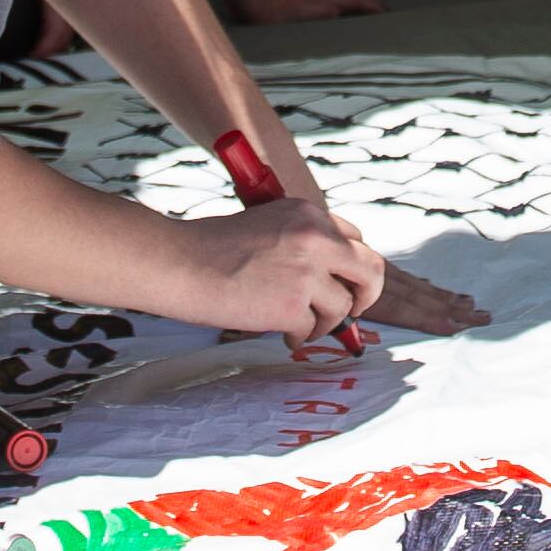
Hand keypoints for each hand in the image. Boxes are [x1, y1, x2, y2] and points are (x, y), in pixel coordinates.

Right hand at [168, 197, 384, 339]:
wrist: (179, 262)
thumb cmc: (211, 246)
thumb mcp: (267, 225)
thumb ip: (301, 242)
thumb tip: (327, 276)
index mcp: (309, 214)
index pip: (355, 240)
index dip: (352, 267)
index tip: (344, 282)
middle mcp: (316, 239)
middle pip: (371, 271)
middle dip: (365, 295)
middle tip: (352, 311)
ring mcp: (307, 273)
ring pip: (342, 307)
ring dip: (324, 322)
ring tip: (299, 327)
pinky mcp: (292, 306)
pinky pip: (311, 329)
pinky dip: (299, 337)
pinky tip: (281, 334)